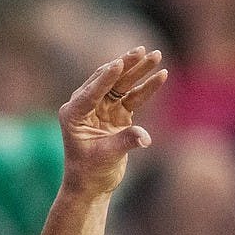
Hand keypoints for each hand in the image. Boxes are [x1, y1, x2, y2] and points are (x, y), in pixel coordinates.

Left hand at [58, 46, 166, 195]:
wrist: (92, 184)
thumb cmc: (90, 171)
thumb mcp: (106, 156)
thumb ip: (125, 142)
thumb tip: (144, 137)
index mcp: (73, 114)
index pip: (90, 91)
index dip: (106, 77)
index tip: (118, 62)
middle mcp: (86, 107)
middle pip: (108, 81)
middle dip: (126, 65)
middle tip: (142, 50)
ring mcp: (102, 109)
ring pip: (122, 85)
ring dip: (138, 71)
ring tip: (156, 55)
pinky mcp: (116, 114)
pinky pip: (132, 97)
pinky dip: (146, 88)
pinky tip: (160, 75)